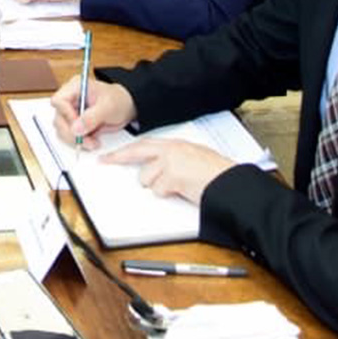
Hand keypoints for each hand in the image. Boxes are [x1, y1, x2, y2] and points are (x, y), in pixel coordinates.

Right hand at [49, 75, 134, 148]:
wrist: (127, 107)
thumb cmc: (119, 100)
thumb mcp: (108, 107)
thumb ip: (91, 117)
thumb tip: (75, 129)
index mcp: (75, 87)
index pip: (59, 101)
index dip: (66, 115)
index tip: (78, 126)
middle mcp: (70, 99)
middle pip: (58, 118)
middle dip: (71, 132)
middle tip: (86, 141)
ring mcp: (71, 112)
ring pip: (62, 129)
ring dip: (75, 139)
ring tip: (92, 142)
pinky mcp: (75, 123)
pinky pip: (69, 135)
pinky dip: (79, 141)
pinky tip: (91, 142)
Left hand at [101, 138, 234, 204]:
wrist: (231, 183)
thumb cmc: (218, 175)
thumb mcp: (194, 158)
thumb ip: (174, 159)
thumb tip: (156, 168)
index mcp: (176, 144)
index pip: (145, 144)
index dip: (127, 149)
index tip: (114, 153)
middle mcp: (171, 150)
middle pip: (136, 152)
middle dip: (119, 157)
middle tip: (105, 161)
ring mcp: (170, 162)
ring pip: (147, 178)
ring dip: (157, 186)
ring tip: (178, 186)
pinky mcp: (172, 176)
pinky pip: (159, 190)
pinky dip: (168, 194)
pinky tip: (183, 190)